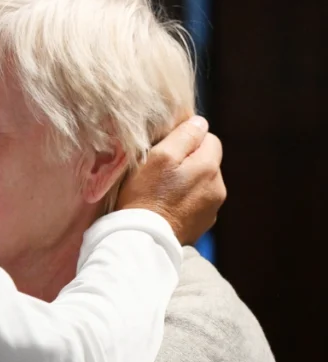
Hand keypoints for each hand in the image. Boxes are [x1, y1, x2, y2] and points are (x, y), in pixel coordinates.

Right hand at [117, 115, 225, 244]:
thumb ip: (184, 136)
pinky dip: (184, 199)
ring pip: (201, 182)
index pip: (209, 138)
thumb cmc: (146, 194)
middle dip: (188, 160)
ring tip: (162, 189)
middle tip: (160, 169)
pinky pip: (196, 201)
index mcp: (210, 168)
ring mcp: (212, 209)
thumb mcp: (159, 156)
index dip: (187, 139)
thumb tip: (200, 122)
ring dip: (186, 180)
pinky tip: (166, 205)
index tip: (165, 149)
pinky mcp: (202, 224)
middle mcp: (218, 188)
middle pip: (206, 161)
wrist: (143, 238)